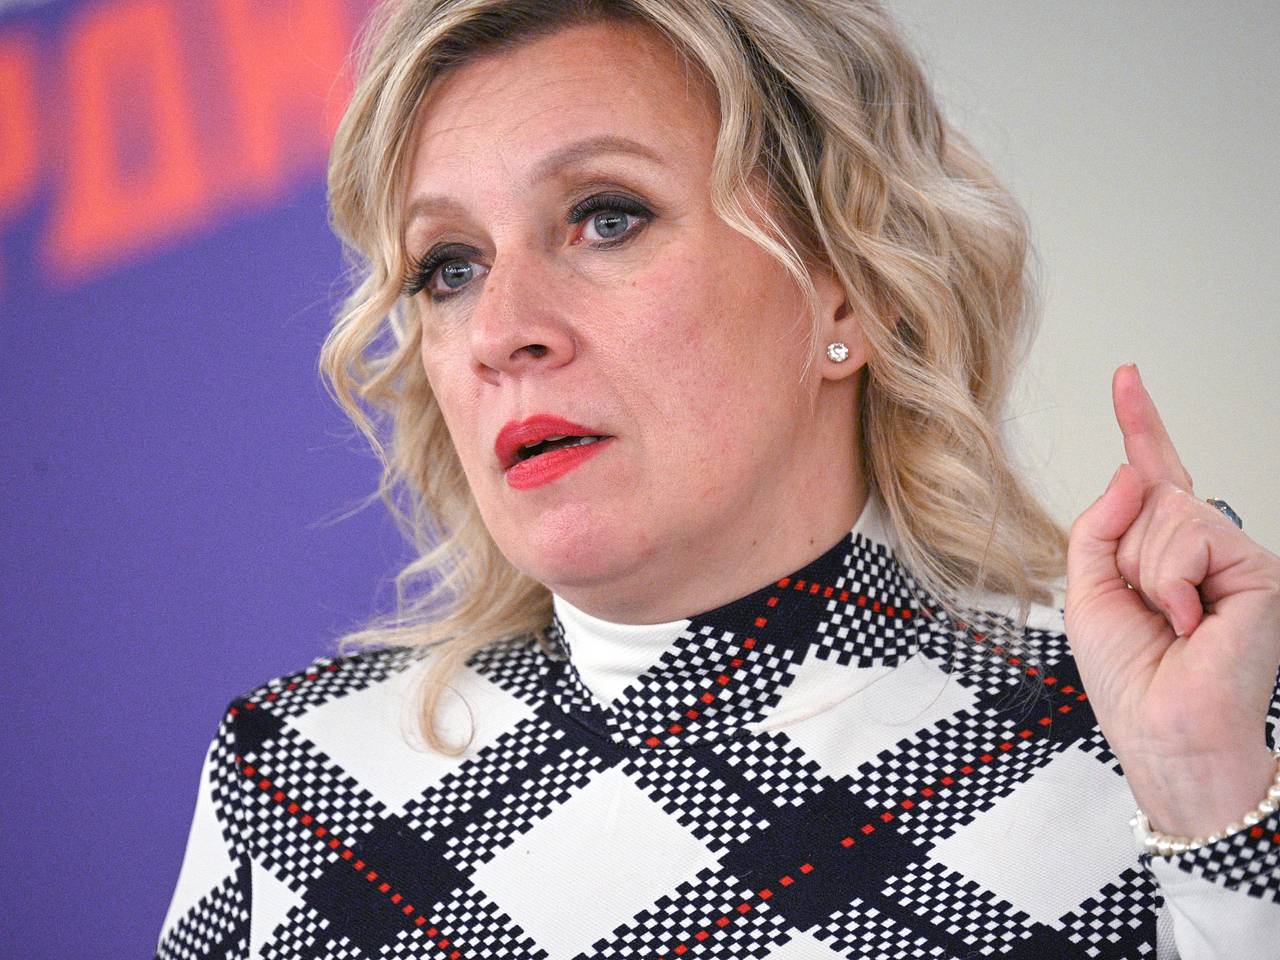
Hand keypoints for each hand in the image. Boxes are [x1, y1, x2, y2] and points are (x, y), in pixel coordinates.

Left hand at [1064, 363, 1279, 837]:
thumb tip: (1131, 471)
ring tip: (1172, 619)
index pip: (1154, 475)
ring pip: (1166, 510)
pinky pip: (1188, 535)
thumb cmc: (1130, 677)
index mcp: (1163, 551)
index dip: (1141, 424)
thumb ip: (1099, 526)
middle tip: (1148, 611)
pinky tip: (1193, 621)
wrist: (1164, 732)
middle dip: (1126, 550)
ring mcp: (1234, 555)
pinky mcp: (1258, 568)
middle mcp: (1204, 547)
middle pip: (1148, 492)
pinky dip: (1171, 580)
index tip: (1126, 376)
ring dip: (1148, 571)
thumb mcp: (1088, 592)